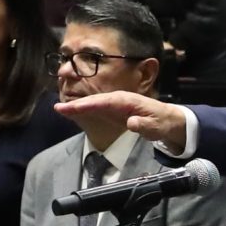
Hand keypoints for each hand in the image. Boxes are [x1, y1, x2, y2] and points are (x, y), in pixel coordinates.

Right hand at [55, 90, 187, 147]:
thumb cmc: (161, 122)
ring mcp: (115, 104)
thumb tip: (131, 123)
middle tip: (58, 107)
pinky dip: (84, 109)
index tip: (73, 107)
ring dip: (77, 106)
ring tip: (59, 109)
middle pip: (95, 100)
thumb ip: (144, 125)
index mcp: (127, 101)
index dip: (88, 104)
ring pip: (93, 103)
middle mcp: (118, 99)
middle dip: (77, 104)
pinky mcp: (114, 111)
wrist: (168, 120)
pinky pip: (96, 109)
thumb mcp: (156, 126)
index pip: (104, 101)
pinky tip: (72, 111)